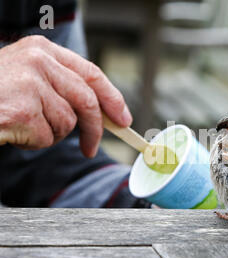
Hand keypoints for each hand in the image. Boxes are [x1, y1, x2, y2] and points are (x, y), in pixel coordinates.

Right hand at [0, 35, 132, 157]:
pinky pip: (47, 137)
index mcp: (43, 50)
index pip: (92, 73)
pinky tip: (15, 132)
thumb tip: (102, 112)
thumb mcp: (28, 79)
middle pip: (87, 100)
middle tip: (91, 148)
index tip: (124, 118)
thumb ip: (61, 87)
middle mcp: (38, 61)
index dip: (112, 97)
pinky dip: (35, 142)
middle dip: (95, 129)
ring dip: (50, 134)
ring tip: (25, 125)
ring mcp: (29, 83)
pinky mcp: (22, 109)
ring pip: (67, 123)